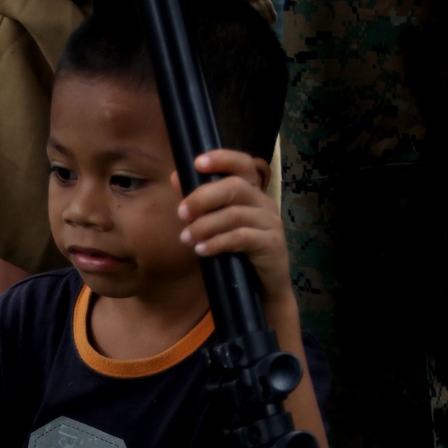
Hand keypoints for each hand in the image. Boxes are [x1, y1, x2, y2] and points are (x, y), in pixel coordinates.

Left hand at [175, 149, 289, 307]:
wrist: (266, 288)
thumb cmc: (240, 254)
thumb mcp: (219, 225)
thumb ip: (201, 203)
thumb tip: (176, 177)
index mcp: (253, 193)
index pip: (242, 164)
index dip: (222, 159)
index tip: (197, 163)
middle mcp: (264, 203)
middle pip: (235, 187)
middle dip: (203, 198)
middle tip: (181, 213)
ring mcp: (271, 223)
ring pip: (234, 215)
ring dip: (205, 225)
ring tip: (186, 238)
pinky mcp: (272, 244)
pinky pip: (241, 238)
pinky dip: (218, 243)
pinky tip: (202, 250)